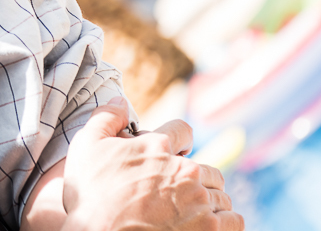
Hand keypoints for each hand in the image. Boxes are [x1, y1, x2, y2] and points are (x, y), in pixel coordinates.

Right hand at [62, 99, 242, 230]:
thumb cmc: (89, 195)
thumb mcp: (86, 145)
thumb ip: (106, 117)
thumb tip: (120, 101)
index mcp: (159, 145)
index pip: (183, 132)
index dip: (177, 143)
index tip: (171, 157)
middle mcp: (184, 170)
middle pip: (204, 168)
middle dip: (193, 178)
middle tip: (174, 194)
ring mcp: (199, 201)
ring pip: (219, 195)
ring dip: (207, 202)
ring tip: (187, 214)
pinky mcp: (209, 229)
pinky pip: (234, 220)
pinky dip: (224, 222)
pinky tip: (206, 226)